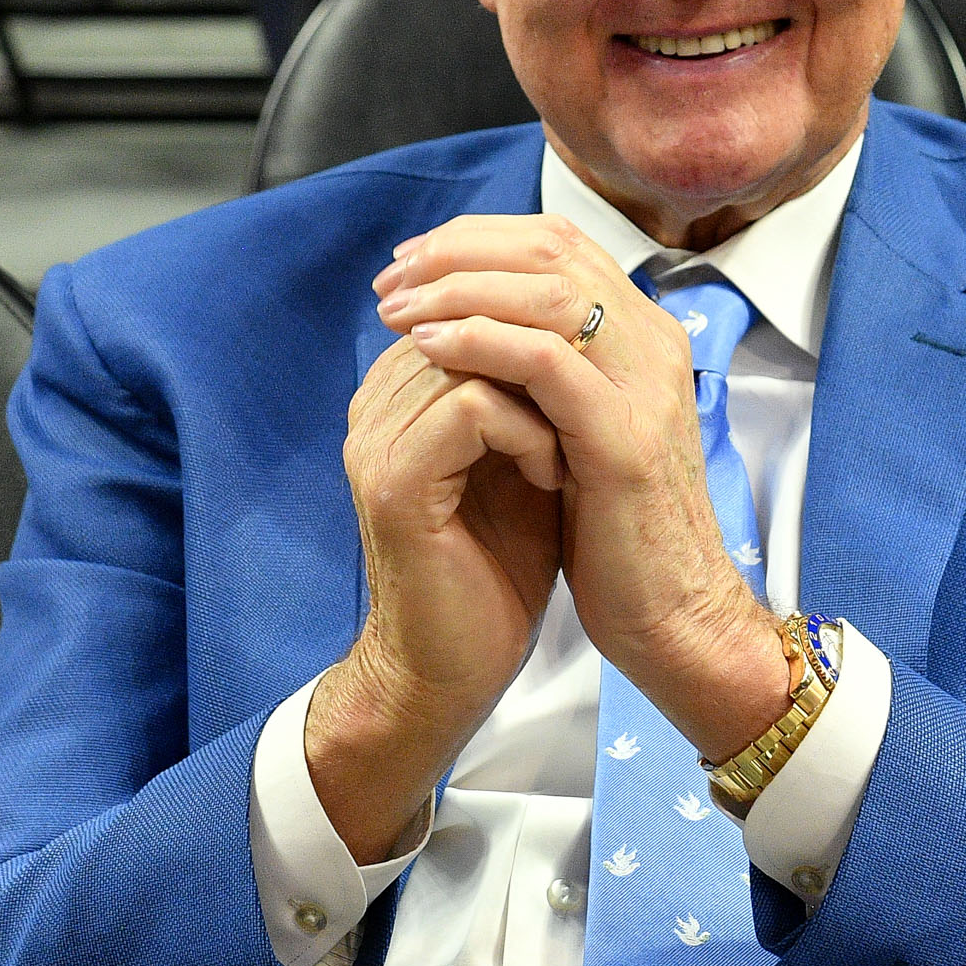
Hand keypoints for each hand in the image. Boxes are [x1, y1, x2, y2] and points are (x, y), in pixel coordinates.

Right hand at [308, 336, 562, 860]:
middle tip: (587, 410)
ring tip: (572, 450)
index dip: (539, 326)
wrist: (456, 666)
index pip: (467, 300)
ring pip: (474, 351)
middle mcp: (377, 405)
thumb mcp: (523, 456)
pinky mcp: (395, 481)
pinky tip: (553, 475)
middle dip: (545, 352)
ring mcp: (378, 440)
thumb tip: (586, 320)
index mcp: (401, 393)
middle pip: (467, 312)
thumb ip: (530, 388)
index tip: (585, 388)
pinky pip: (472, 407)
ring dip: (544, 394)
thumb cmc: (497, 569)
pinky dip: (530, 432)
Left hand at [373, 214, 793, 761]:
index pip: (559, 243)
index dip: (477, 239)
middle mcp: (653, 345)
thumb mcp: (583, 433)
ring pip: (546, 291)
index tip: (412, 263)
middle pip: (550, 250)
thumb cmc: (617, 533)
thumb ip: (551, 375)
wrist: (674, 616)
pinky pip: (544, 360)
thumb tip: (473, 330)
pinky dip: (479, 341)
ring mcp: (644, 386)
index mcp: (645, 337)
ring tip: (396, 310)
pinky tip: (428, 348)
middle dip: (457, 253)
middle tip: (392, 280)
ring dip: (457, 290)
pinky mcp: (622, 435)